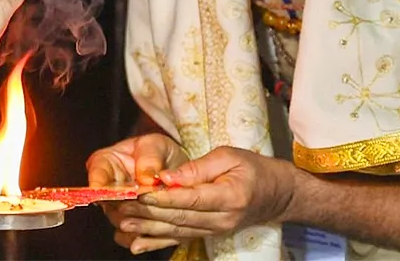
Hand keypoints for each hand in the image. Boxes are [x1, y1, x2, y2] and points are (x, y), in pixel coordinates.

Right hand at [87, 133, 188, 253]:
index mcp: (106, 162)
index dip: (97, 184)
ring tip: (156, 215)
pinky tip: (155, 231)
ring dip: (136, 220)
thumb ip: (150, 156)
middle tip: (142, 203)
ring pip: (119, 220)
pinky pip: (130, 236)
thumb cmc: (160, 152)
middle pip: (106, 202)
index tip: (102, 193)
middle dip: (123, 205)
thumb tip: (147, 177)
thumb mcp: (156, 145)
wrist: (175, 169)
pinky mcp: (131, 224)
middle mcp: (108, 187)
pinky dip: (142, 237)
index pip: (96, 173)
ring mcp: (118, 208)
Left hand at [113, 147, 297, 251]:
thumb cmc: (253, 169)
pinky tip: (136, 244)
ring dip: (147, 227)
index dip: (164, 196)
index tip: (140, 192)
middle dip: (148, 212)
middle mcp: (222, 219)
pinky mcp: (209, 234)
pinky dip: (156, 242)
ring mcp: (215, 230)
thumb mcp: (229, 156)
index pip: (191, 199)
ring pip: (176, 230)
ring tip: (122, 222)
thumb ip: (198, 167)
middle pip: (180, 217)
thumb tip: (167, 176)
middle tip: (122, 206)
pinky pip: (179, 239)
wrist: (277, 194)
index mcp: (230, 197)